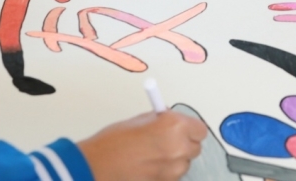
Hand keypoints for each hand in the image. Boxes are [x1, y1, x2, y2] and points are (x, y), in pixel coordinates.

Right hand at [78, 111, 206, 180]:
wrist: (95, 167)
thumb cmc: (111, 143)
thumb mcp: (138, 121)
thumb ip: (160, 120)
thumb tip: (169, 120)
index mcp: (174, 127)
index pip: (200, 129)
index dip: (190, 128)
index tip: (182, 127)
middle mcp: (178, 149)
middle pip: (195, 147)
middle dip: (184, 143)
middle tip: (166, 140)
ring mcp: (173, 171)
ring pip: (184, 163)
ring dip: (174, 159)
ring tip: (151, 154)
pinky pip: (173, 175)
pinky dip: (165, 171)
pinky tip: (147, 166)